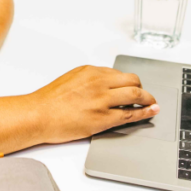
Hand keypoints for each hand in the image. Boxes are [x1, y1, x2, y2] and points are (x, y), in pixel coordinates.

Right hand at [29, 66, 158, 143]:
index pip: (118, 74)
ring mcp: (102, 100)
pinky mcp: (103, 118)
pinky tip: (151, 112)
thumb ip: (89, 80)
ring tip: (152, 103)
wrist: (38, 115)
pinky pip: (130, 114)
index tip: (134, 86)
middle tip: (146, 95)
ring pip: (135, 95)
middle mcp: (99, 82)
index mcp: (91, 72)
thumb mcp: (71, 79)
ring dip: (148, 99)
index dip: (129, 82)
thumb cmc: (49, 101)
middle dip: (142, 88)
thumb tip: (104, 86)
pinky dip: (144, 112)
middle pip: (132, 80)